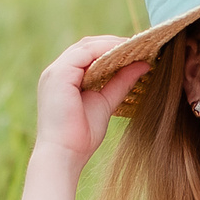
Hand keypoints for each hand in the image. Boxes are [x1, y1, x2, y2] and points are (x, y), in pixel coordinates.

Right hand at [33, 36, 150, 165]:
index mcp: (64, 79)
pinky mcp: (59, 74)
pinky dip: (104, 50)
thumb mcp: (106, 103)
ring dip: (111, 44)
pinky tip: (123, 54)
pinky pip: (84, 53)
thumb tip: (143, 65)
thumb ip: (121, 83)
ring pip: (86, 47)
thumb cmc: (81, 137)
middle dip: (113, 44)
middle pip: (87, 47)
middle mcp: (56, 72)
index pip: (88, 55)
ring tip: (135, 47)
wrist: (64, 155)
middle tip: (140, 45)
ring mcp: (55, 72)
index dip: (111, 49)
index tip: (136, 50)